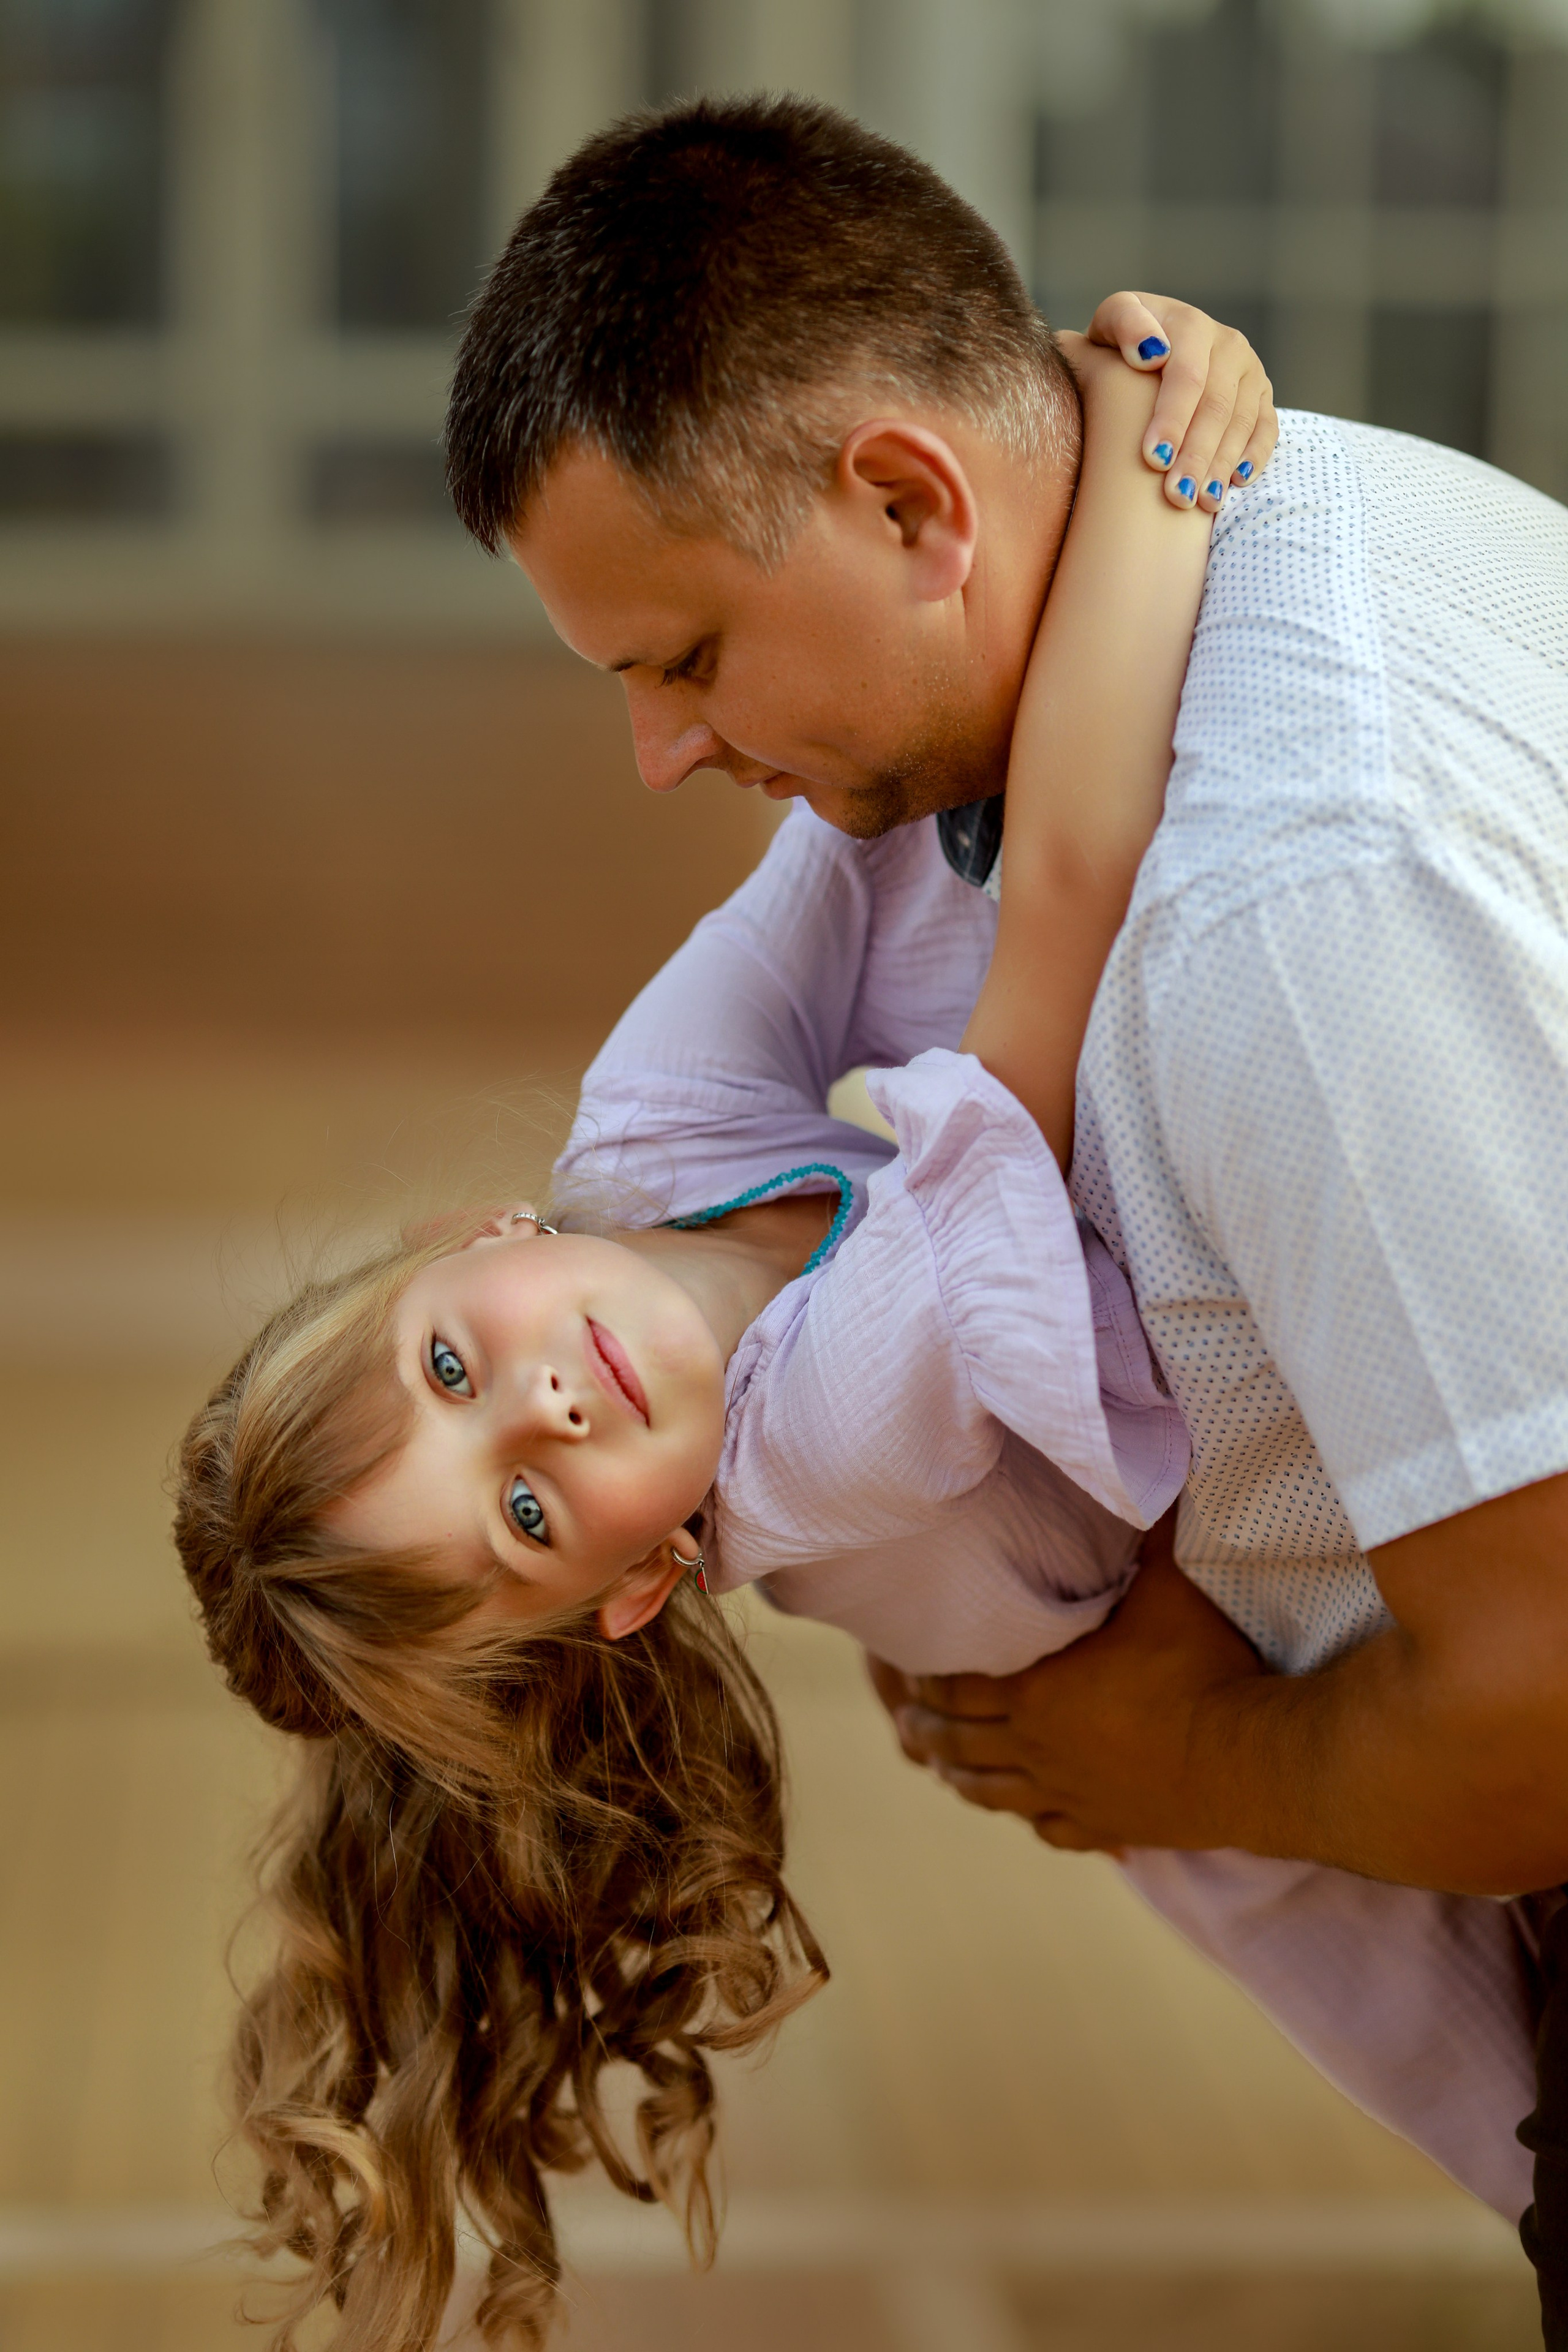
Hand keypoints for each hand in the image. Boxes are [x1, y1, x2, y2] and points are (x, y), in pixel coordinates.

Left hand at [866, 1525, 1264, 1852]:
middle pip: (959, 1742)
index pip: (955, 1686)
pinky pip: (1050, 1829)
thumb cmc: (1202, 1667)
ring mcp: (1070, 1794)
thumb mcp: (1170, 1584)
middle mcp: (1038, 1747)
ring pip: (994, 1793)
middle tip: (907, 1720)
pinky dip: (1030, 1817)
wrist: (1249, 1761)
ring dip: (964, 1778)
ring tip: (945, 1771)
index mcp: (1035, 1690)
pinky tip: (1030, 1812)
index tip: (909, 1668)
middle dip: (927, 1728)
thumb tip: (1145, 1466)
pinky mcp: (1107, 1827)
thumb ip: (1148, 1529)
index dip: (926, 1678)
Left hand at [1084, 292, 1277, 513]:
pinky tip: (1236, 484)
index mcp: (1190, 325)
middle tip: (1178, 496)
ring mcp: (1249, 369)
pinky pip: (1266, 427)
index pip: (1187, 377)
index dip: (1172, 419)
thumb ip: (1125, 325)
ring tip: (1202, 503)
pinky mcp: (1262, 394)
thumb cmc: (1121, 343)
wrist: (1149, 345)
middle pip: (1216, 406)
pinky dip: (1255, 456)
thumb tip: (1151, 353)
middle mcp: (1227, 343)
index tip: (1153, 459)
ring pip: (1242, 422)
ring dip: (1222, 465)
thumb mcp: (1112, 321)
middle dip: (1196, 454)